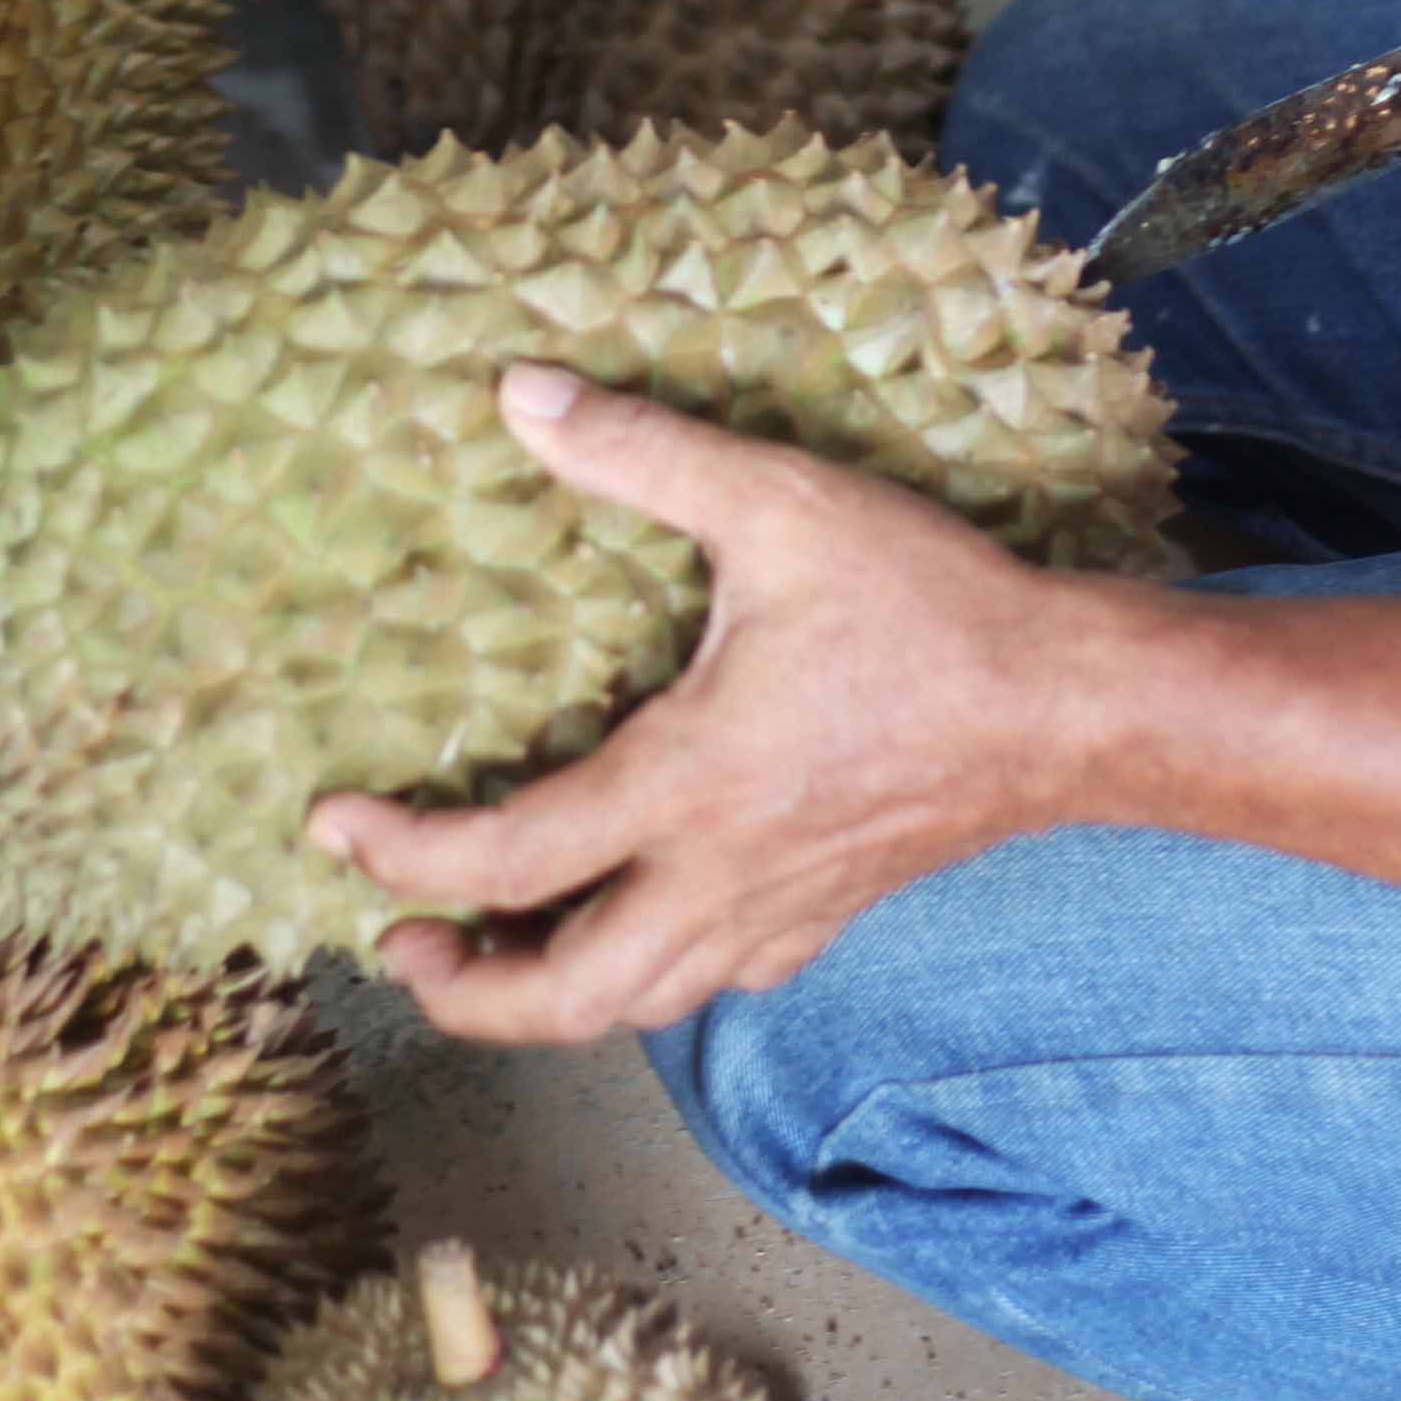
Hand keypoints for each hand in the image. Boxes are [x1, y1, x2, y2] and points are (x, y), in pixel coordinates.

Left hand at [311, 367, 1087, 1045]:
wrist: (1069, 707)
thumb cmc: (929, 605)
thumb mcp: (780, 503)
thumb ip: (642, 452)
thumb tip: (518, 393)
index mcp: (684, 786)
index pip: (505, 860)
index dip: (399, 858)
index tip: (332, 827)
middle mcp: (717, 877)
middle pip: (561, 996)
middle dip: (463, 991)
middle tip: (401, 945)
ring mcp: (775, 913)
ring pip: (635, 1008)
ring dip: (545, 996)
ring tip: (489, 948)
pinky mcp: (824, 918)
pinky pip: (708, 984)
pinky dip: (641, 979)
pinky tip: (628, 926)